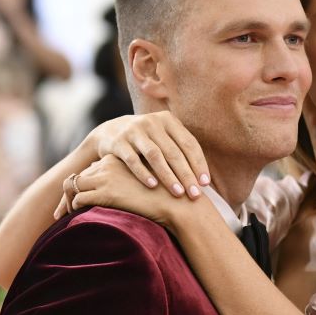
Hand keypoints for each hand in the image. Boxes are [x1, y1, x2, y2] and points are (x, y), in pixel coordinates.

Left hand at [54, 154, 196, 225]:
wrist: (180, 204)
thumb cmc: (170, 197)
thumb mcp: (149, 182)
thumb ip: (133, 181)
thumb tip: (122, 192)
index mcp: (121, 158)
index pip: (92, 169)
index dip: (83, 184)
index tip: (78, 199)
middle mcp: (111, 163)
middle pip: (79, 176)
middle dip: (68, 194)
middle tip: (61, 212)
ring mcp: (107, 177)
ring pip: (73, 185)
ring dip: (66, 202)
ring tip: (64, 216)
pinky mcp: (107, 192)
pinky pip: (79, 199)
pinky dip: (73, 209)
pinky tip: (76, 218)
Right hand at [87, 112, 209, 198]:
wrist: (110, 131)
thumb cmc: (147, 141)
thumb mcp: (164, 137)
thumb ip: (181, 150)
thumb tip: (205, 179)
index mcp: (168, 120)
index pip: (189, 143)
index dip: (199, 163)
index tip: (205, 184)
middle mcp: (152, 122)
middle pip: (174, 152)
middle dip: (186, 174)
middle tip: (195, 194)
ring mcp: (134, 131)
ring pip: (155, 156)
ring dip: (168, 176)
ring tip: (178, 193)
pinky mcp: (119, 142)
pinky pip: (133, 160)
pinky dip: (143, 173)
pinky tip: (153, 186)